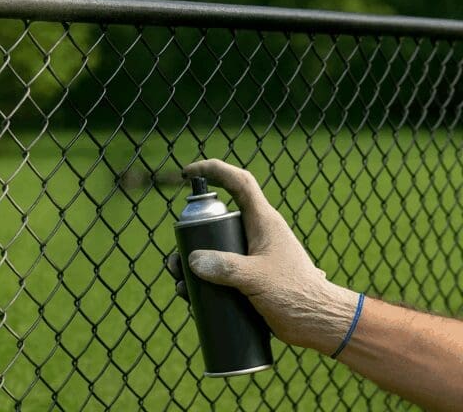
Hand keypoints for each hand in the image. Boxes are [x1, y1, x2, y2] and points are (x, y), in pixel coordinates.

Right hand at [174, 159, 359, 353]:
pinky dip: (203, 281)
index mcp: (263, 222)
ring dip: (193, 263)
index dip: (213, 171)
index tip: (188, 174)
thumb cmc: (298, 295)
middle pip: (217, 222)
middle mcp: (256, 235)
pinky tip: (191, 296)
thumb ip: (226, 268)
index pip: (238, 183)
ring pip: (215, 249)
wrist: (321, 325)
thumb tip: (193, 259)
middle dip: (190, 236)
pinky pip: (220, 272)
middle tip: (175, 259)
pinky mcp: (251, 278)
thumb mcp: (258, 279)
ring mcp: (253, 257)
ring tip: (179, 282)